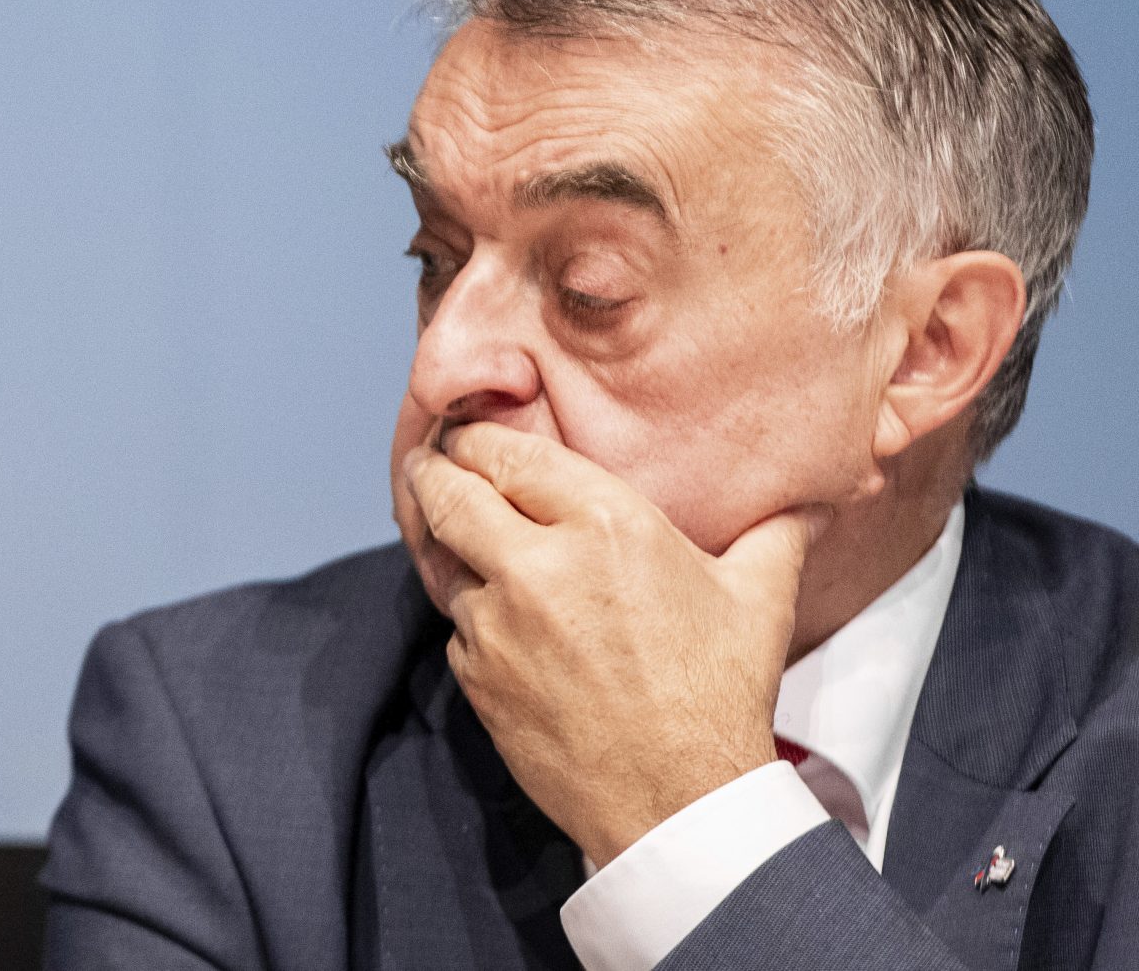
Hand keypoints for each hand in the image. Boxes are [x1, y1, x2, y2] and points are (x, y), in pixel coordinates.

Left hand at [403, 422, 818, 866]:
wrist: (678, 802)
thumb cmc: (719, 694)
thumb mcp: (759, 600)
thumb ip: (773, 535)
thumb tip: (806, 504)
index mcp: (603, 525)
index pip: (505, 451)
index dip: (477, 436)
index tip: (471, 434)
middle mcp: (536, 564)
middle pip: (445, 490)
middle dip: (432, 471)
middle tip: (431, 464)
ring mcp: (495, 623)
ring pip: (444, 560)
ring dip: (452, 550)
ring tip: (466, 541)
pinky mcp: (474, 674)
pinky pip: (455, 625)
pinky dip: (469, 617)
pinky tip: (500, 622)